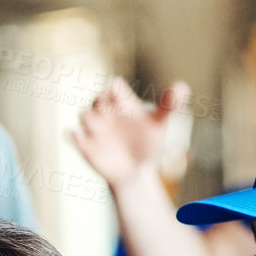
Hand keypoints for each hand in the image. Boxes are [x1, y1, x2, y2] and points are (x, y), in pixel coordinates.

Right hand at [70, 76, 189, 190]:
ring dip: (88, 117)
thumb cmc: (147, 141)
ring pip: (84, 115)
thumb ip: (169, 106)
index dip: (115, 89)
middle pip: (97, 99)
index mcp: (121, 101)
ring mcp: (93, 128)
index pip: (115, 87)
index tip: (117, 93)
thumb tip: (182, 86)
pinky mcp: (85, 145)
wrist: (135, 170)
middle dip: (100, 101)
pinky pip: (74, 137)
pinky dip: (74, 136)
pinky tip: (77, 137)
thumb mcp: (159, 124)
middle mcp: (105, 111)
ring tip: (96, 124)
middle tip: (106, 106)